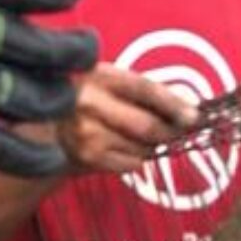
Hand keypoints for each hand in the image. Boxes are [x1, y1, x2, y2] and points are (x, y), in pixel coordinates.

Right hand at [55, 64, 199, 174]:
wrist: (45, 123)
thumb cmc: (87, 99)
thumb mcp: (110, 83)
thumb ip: (145, 93)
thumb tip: (188, 110)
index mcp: (100, 76)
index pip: (145, 90)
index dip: (174, 104)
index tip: (195, 116)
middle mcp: (90, 104)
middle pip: (148, 125)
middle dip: (172, 131)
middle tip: (182, 131)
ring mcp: (88, 133)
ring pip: (144, 147)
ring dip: (153, 145)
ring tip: (140, 136)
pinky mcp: (89, 157)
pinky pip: (133, 164)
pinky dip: (138, 158)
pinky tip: (124, 147)